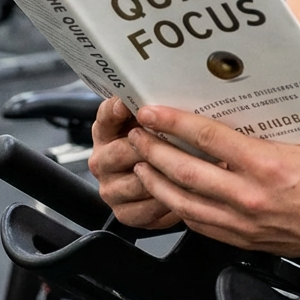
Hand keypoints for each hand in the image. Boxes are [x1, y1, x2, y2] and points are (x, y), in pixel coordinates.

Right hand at [88, 98, 179, 228]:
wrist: (165, 182)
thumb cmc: (166, 143)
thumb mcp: (158, 120)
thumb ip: (158, 107)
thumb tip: (178, 86)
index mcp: (106, 131)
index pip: (106, 115)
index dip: (116, 109)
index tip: (129, 103)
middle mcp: (102, 160)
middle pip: (123, 152)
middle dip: (154, 146)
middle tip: (182, 140)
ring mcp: (111, 189)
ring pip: (139, 181)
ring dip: (167, 174)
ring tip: (197, 165)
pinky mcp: (124, 213)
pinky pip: (148, 208)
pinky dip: (171, 199)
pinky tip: (189, 190)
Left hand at [123, 105, 299, 255]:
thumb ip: (269, 125)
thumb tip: (238, 101)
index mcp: (268, 163)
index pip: (208, 138)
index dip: (174, 123)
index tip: (153, 113)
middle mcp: (251, 195)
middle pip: (187, 171)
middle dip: (155, 151)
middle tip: (137, 136)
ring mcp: (244, 222)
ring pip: (185, 202)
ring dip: (157, 181)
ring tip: (142, 165)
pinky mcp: (243, 240)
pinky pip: (199, 224)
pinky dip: (178, 207)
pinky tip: (170, 193)